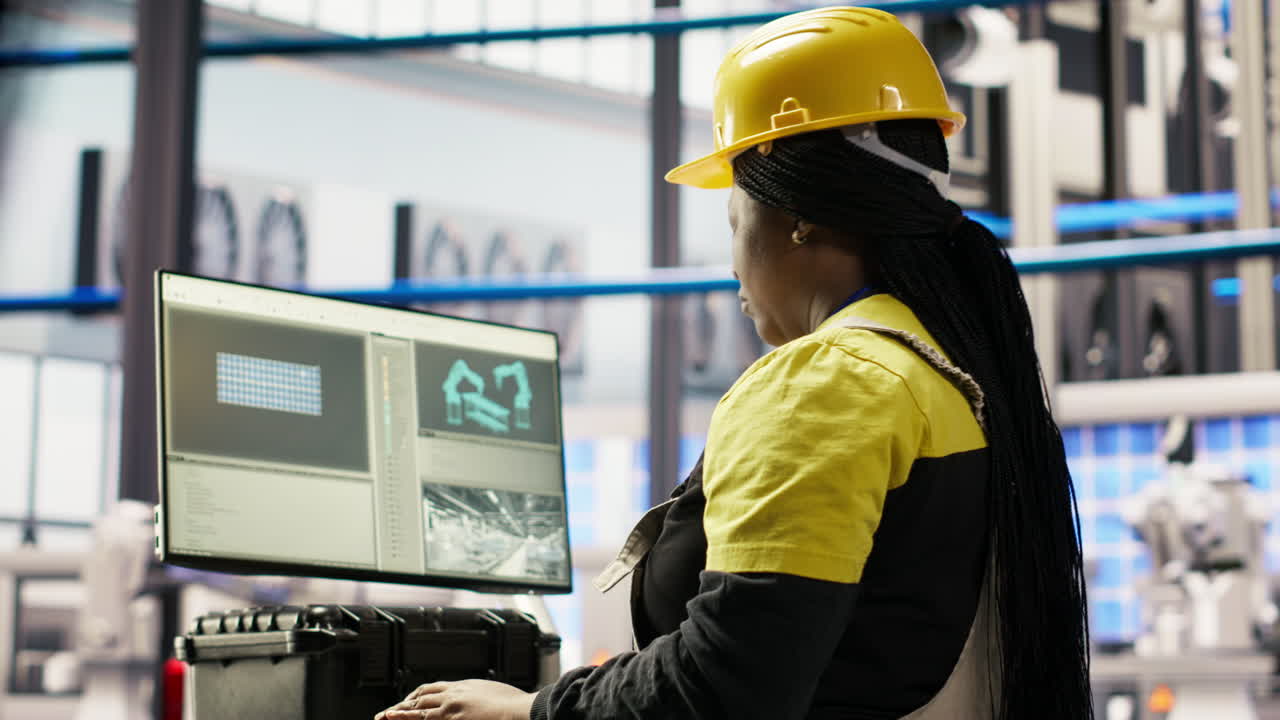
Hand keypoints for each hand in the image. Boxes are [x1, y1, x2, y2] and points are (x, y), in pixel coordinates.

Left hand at [375, 679, 534, 719]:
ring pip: (418, 708)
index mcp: (463, 686)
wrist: (519, 709)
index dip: (417, 695)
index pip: (433, 688)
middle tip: (388, 712)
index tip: (407, 700)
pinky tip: (396, 718)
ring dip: (399, 712)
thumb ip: (478, 695)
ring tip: (384, 717)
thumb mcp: (491, 694)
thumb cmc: (512, 704)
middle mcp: (454, 694)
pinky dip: (409, 719)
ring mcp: (452, 707)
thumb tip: (477, 700)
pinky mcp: (453, 719)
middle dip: (403, 704)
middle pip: (421, 696)